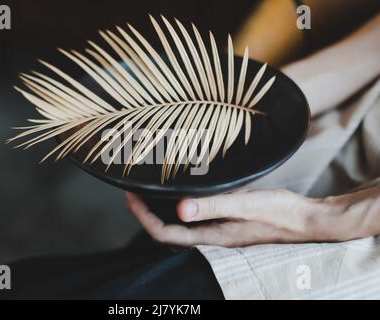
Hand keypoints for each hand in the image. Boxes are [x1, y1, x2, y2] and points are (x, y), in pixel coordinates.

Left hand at [125, 189, 351, 246]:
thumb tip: (180, 209)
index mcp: (212, 236)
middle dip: (146, 216)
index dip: (143, 218)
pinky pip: (197, 220)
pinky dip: (181, 208)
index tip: (131, 198)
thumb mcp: (246, 205)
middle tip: (133, 196)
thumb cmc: (280, 213)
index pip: (166, 233)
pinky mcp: (228, 224)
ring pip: (181, 227)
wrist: (307, 221)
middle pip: (169, 232)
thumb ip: (214, 206)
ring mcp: (220, 232)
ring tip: (149, 195)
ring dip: (162, 212)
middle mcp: (212, 238)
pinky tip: (183, 196)